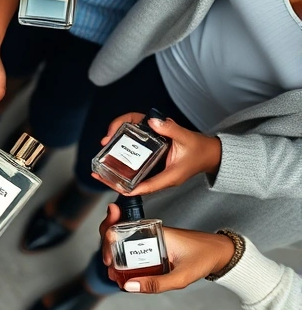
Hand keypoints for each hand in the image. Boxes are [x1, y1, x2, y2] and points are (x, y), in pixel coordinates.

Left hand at [92, 113, 221, 195]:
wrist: (210, 154)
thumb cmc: (201, 149)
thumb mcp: (186, 137)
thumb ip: (170, 128)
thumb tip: (153, 121)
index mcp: (169, 177)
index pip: (146, 187)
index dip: (129, 188)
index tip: (113, 184)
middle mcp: (162, 179)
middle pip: (134, 186)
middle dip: (115, 182)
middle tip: (98, 174)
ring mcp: (158, 176)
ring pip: (134, 181)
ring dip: (117, 177)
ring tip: (100, 171)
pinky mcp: (157, 171)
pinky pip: (139, 174)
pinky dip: (126, 170)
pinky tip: (114, 164)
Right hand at [98, 204, 234, 292]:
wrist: (221, 253)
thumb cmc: (204, 258)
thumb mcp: (182, 276)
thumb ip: (156, 283)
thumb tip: (128, 286)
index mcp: (154, 231)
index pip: (121, 227)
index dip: (107, 238)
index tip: (108, 258)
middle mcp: (148, 232)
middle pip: (115, 232)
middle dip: (105, 248)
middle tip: (109, 267)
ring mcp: (150, 238)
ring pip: (121, 241)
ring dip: (112, 255)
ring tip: (114, 273)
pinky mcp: (153, 246)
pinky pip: (131, 248)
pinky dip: (123, 258)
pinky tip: (122, 272)